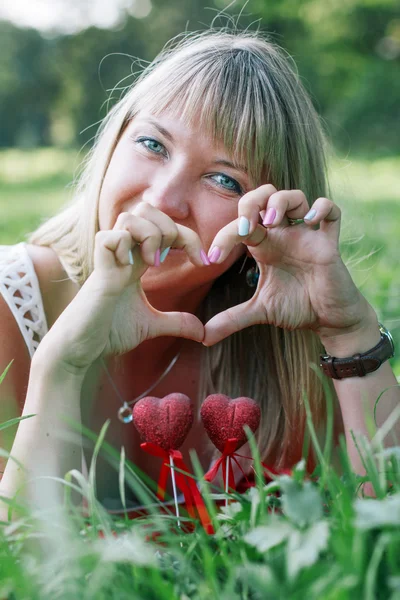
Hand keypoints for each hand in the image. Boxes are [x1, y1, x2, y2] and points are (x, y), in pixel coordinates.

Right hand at [38, 203, 206, 371]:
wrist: (81, 349)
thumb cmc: (108, 332)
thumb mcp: (150, 325)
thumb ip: (176, 323)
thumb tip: (202, 332)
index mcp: (137, 260)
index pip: (165, 227)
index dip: (189, 237)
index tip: (204, 262)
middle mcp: (124, 253)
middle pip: (146, 208)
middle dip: (169, 227)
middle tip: (173, 258)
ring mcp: (110, 260)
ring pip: (129, 216)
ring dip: (150, 235)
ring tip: (152, 263)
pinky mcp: (98, 272)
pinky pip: (108, 237)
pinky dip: (123, 247)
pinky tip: (128, 269)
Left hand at [203, 185, 372, 346]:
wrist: (329, 320)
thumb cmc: (297, 307)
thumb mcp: (260, 311)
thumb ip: (231, 319)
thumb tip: (203, 337)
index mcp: (264, 246)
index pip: (241, 226)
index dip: (223, 236)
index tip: (212, 258)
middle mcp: (284, 236)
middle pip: (266, 196)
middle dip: (252, 201)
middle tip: (246, 225)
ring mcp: (307, 237)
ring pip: (296, 197)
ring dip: (282, 201)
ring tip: (273, 220)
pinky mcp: (330, 244)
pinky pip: (332, 212)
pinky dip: (321, 209)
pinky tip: (309, 222)